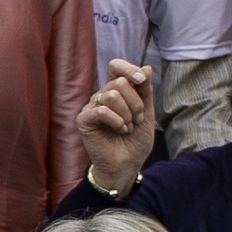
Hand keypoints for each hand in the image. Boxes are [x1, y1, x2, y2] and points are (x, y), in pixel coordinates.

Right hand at [77, 58, 157, 194]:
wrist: (127, 165)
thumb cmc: (135, 140)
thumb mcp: (147, 112)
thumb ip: (145, 90)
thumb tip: (147, 67)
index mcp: (116, 91)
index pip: (116, 67)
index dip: (129, 68)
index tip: (141, 80)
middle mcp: (101, 96)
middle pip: (119, 82)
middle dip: (135, 102)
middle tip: (137, 120)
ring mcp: (91, 108)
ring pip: (111, 95)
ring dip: (127, 114)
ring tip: (128, 127)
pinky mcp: (84, 120)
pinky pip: (102, 111)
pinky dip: (117, 121)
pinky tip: (120, 130)